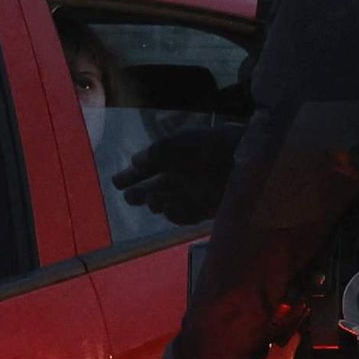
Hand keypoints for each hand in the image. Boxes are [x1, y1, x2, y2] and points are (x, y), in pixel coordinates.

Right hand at [113, 121, 240, 223]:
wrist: (242, 160)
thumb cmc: (209, 146)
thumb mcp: (176, 143)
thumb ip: (155, 152)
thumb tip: (136, 161)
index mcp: (176, 155)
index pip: (149, 167)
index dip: (132, 175)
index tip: (116, 183)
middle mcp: (184, 174)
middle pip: (156, 187)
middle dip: (140, 192)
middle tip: (128, 197)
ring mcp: (195, 192)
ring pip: (167, 203)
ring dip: (155, 203)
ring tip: (151, 201)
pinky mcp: (206, 207)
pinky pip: (184, 215)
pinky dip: (173, 213)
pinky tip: (166, 208)